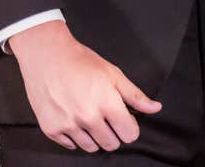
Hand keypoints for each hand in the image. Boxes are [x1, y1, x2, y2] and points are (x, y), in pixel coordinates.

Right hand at [9, 20, 160, 151]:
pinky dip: (76, 135)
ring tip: (90, 116)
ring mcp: (68, 126)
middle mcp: (88, 118)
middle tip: (107, 116)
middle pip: (111, 144)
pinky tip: (75, 118)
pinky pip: (71, 145)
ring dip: (95, 136)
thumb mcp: (114, 74)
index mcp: (107, 104)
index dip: (130, 127)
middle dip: (113, 132)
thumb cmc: (82, 62)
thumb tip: (155, 108)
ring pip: (91, 148)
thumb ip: (135, 95)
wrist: (48, 57)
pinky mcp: (52, 130)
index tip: (125, 120)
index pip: (129, 135)